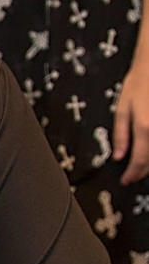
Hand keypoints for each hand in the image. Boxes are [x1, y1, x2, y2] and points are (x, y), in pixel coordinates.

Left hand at [113, 51, 148, 183]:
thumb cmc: (140, 83)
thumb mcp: (123, 108)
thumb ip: (120, 134)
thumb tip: (118, 156)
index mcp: (145, 127)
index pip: (139, 161)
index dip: (132, 174)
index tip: (126, 180)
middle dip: (142, 172)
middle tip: (132, 176)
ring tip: (142, 167)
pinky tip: (148, 151)